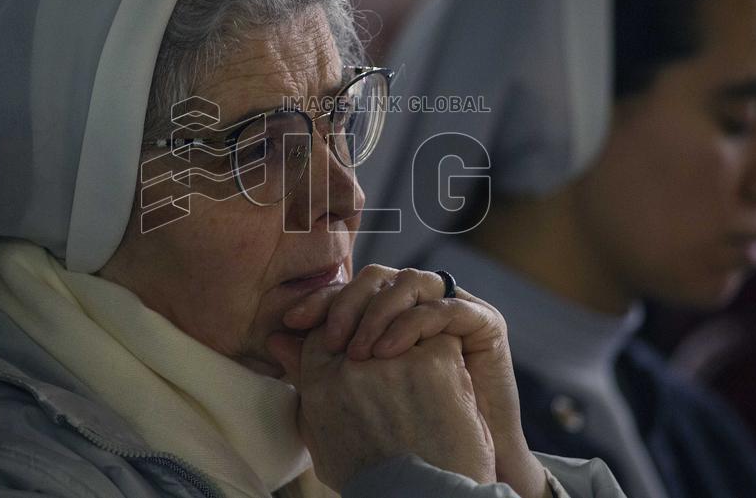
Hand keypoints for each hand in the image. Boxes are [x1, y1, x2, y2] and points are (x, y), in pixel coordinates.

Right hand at [268, 327, 494, 490]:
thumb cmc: (371, 474)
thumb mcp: (321, 434)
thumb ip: (303, 382)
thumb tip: (278, 341)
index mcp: (320, 381)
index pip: (327, 329)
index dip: (348, 335)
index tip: (364, 352)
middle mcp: (352, 364)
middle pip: (364, 318)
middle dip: (380, 331)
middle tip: (397, 357)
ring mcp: (394, 358)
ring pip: (403, 320)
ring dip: (413, 339)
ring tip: (424, 373)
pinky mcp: (435, 360)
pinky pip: (441, 334)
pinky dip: (445, 352)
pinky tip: (448, 382)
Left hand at [280, 264, 550, 497]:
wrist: (451, 477)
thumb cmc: (399, 442)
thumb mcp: (346, 402)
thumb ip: (313, 368)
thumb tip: (272, 339)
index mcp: (388, 317)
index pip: (352, 292)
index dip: (320, 301)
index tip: (291, 321)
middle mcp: (419, 307)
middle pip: (377, 279)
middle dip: (345, 301)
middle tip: (326, 335)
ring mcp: (452, 311)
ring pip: (409, 282)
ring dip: (377, 311)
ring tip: (357, 351)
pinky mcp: (483, 323)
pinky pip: (443, 307)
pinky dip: (411, 324)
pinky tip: (386, 353)